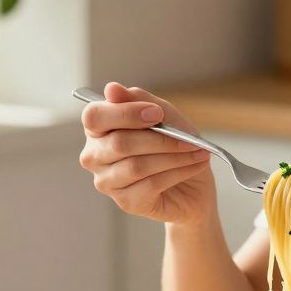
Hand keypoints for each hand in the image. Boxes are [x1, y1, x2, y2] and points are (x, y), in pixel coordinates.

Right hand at [79, 82, 215, 224]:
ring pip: (137, 166)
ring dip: (173, 156)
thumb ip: (139, 100)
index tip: (157, 114)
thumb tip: (111, 89)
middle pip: (119, 143)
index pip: (94, 116)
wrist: (193, 184)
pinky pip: (150, 184)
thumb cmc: (173, 144)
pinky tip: (194, 165)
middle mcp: (94, 156)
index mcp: (98, 129)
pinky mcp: (125, 202)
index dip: (125, 113)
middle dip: (160, 139)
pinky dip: (178, 172)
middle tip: (188, 138)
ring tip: (196, 152)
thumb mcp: (163, 115)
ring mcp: (107, 182)